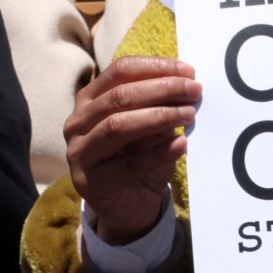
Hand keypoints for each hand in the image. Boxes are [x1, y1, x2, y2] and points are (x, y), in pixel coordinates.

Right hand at [65, 57, 198, 244]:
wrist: (132, 205)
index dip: (155, 67)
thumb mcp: (152, 125)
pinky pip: (128, 164)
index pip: (120, 71)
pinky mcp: (89, 183)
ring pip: (118, 126)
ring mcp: (79, 153)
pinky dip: (159, 153)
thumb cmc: (141, 156)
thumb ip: (160, 104)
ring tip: (189, 115)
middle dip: (162, 89)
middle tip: (194, 91)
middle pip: (119, 96)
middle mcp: (77, 123)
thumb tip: (186, 87)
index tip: (188, 71)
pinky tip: (182, 144)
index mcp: (89, 100)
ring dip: (159, 116)